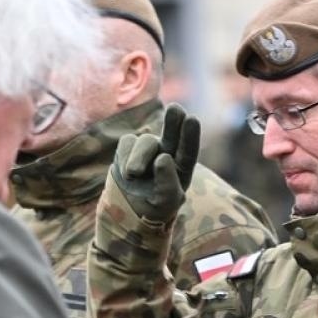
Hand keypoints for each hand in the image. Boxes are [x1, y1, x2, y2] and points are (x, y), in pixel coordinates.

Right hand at [109, 103, 200, 221]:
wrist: (127, 209)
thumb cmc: (153, 208)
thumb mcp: (165, 203)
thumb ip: (167, 183)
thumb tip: (162, 157)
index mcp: (182, 166)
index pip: (188, 150)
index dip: (190, 135)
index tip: (191, 120)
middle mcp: (168, 152)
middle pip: (172, 133)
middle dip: (173, 121)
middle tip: (175, 109)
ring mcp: (149, 147)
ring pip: (145, 141)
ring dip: (139, 158)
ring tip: (133, 175)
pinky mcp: (129, 146)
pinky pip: (127, 142)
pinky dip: (125, 157)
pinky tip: (126, 173)